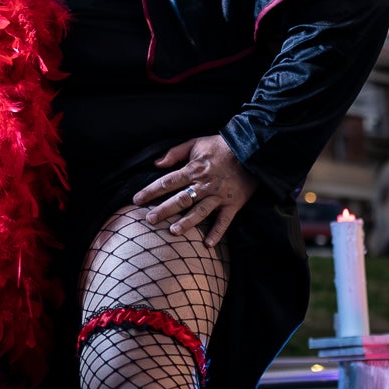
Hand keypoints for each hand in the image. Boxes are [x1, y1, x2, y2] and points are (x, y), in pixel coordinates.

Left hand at [133, 136, 255, 245]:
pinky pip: (224, 221)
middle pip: (181, 199)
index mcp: (194, 170)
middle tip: (149, 220)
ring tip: (174, 231)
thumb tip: (156, 163)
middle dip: (164, 210)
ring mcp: (219, 196)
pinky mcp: (233, 204)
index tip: (137, 199)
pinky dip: (217, 233)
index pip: (168, 182)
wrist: (251, 150)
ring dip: (187, 222)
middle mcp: (205, 185)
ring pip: (201, 211)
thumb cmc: (220, 147)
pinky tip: (208, 244)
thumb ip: (175, 153)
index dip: (151, 190)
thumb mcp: (196, 143)